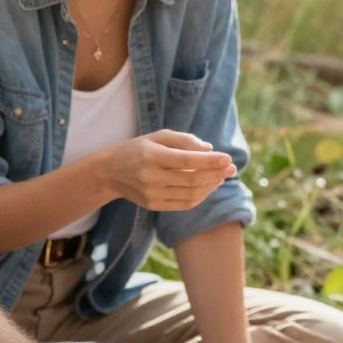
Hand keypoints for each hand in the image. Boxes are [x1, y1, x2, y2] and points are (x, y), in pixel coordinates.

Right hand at [106, 131, 233, 213]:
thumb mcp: (157, 137)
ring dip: (211, 186)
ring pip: (190, 194)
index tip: (228, 158)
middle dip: (216, 174)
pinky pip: (183, 204)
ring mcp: (151, 194)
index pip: (186, 160)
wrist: (110, 172)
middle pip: (192, 179)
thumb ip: (184, 140)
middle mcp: (150, 176)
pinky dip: (200, 196)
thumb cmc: (139, 149)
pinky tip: (209, 187)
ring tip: (222, 177)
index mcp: (151, 155)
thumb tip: (210, 149)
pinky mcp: (153, 205)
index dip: (210, 161)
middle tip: (232, 168)